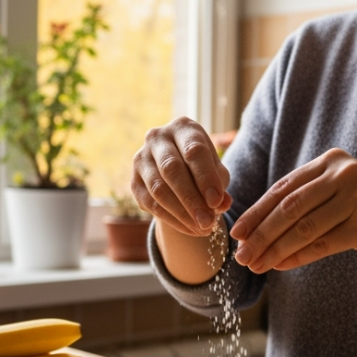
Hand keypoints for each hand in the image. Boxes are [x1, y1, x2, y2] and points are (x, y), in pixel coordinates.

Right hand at [131, 117, 231, 237]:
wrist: (178, 169)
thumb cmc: (202, 166)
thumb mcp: (216, 171)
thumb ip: (220, 186)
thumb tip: (223, 204)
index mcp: (183, 128)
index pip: (193, 151)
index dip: (205, 178)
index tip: (217, 202)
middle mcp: (157, 138)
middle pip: (172, 169)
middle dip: (191, 199)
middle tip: (208, 222)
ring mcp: (141, 158)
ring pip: (159, 189)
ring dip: (181, 213)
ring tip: (201, 229)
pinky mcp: (133, 180)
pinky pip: (150, 203)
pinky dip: (171, 219)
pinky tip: (189, 229)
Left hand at [231, 148, 356, 272]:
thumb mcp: (338, 196)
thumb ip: (304, 202)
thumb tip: (255, 228)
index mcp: (332, 161)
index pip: (284, 188)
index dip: (257, 212)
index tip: (236, 232)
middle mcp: (344, 173)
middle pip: (290, 207)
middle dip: (261, 233)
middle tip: (241, 254)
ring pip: (303, 227)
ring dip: (275, 249)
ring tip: (256, 265)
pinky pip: (322, 244)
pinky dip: (298, 256)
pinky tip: (280, 266)